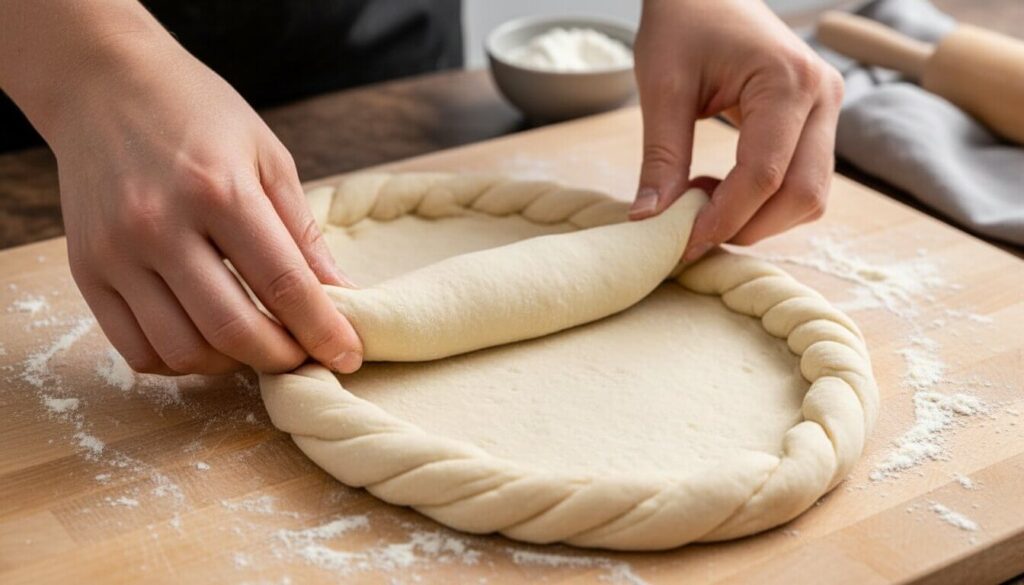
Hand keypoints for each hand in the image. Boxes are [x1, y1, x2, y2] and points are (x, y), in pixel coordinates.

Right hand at [46, 33, 362, 374]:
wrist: (103, 83)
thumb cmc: (198, 114)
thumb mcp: (267, 157)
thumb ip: (303, 232)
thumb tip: (342, 295)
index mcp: (219, 190)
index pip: (283, 284)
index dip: (322, 330)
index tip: (347, 355)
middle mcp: (161, 225)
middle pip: (232, 329)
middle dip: (282, 358)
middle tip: (304, 356)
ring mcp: (115, 252)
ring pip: (183, 350)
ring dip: (231, 365)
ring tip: (256, 345)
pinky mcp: (85, 270)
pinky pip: (135, 349)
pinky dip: (179, 363)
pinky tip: (206, 342)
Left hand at [629, 0, 843, 260]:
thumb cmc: (683, 22)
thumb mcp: (662, 86)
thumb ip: (661, 158)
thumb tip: (650, 222)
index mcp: (788, 80)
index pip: (764, 174)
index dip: (723, 219)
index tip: (682, 245)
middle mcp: (823, 95)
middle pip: (803, 194)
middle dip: (747, 227)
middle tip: (691, 233)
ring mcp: (827, 108)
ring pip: (810, 195)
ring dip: (758, 218)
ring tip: (700, 200)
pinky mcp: (818, 120)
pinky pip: (803, 180)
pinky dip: (765, 202)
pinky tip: (720, 188)